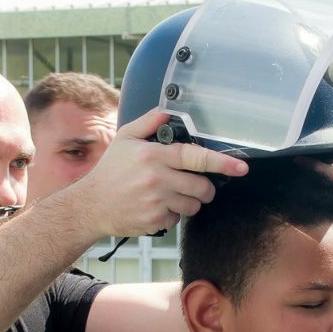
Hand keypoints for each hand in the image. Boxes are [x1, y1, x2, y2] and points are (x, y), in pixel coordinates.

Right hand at [83, 109, 247, 236]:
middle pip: (202, 186)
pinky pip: (178, 218)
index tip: (241, 167)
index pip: (195, 157)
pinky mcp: (155, 220)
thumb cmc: (110, 171)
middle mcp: (156, 179)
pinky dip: (173, 214)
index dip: (222, 162)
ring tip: (170, 195)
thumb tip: (167, 111)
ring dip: (189, 202)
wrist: (91, 205)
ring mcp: (156, 202)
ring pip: (193, 205)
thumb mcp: (125, 139)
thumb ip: (148, 122)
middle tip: (197, 186)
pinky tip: (157, 206)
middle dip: (206, 188)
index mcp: (153, 155)